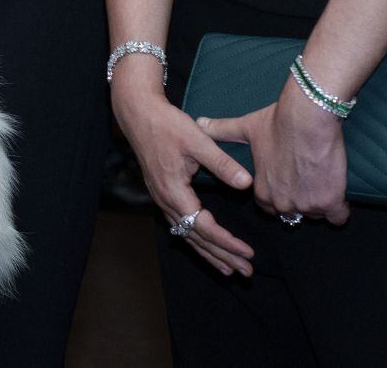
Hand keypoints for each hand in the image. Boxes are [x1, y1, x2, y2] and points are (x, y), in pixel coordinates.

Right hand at [112, 70, 255, 276]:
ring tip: (230, 269)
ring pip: (187, 235)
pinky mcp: (162, 193)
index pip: (204, 227)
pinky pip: (181, 226)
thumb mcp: (197, 140)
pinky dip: (197, 240)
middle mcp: (165, 201)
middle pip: (195, 238)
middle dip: (222, 256)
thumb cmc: (166, 124)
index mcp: (174, 192)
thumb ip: (222, 163)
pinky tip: (205, 246)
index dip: (227, 243)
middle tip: (246, 272)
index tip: (248, 253)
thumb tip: (246, 184)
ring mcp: (161, 199)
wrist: (138, 112)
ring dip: (209, 253)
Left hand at [200, 77, 349, 226]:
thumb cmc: (277, 121)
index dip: (280, 193)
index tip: (288, 179)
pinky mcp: (330, 202)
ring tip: (320, 177)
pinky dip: (339, 207)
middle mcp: (283, 203)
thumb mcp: (245, 127)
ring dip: (320, 201)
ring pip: (316, 213)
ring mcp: (307, 205)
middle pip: (294, 212)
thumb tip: (200, 122)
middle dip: (300, 199)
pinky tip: (337, 190)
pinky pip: (338, 217)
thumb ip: (222, 130)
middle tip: (306, 176)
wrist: (307, 116)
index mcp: (262, 192)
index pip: (270, 206)